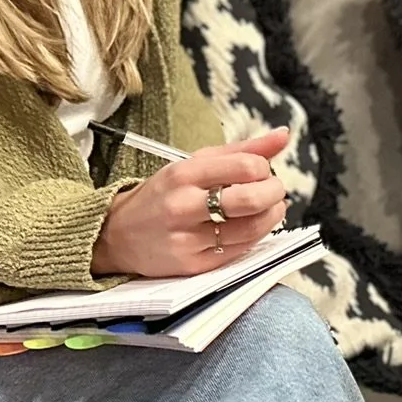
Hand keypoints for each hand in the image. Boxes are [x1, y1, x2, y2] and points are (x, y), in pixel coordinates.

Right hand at [91, 129, 291, 278]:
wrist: (118, 235)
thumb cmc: (163, 194)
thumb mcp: (195, 163)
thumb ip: (241, 150)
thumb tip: (283, 136)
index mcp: (184, 175)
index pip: (243, 167)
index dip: (264, 168)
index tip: (263, 170)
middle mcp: (183, 206)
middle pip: (250, 200)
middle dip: (274, 192)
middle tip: (275, 189)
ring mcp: (188, 239)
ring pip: (250, 229)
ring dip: (271, 216)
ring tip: (269, 207)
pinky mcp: (193, 265)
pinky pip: (239, 251)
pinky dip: (256, 236)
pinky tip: (252, 226)